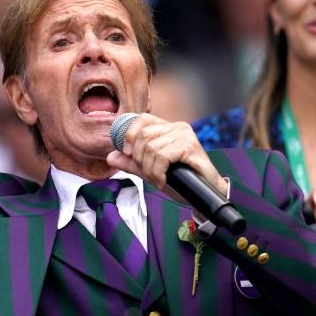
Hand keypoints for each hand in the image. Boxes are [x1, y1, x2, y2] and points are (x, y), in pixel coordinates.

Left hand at [105, 113, 226, 194]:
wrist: (204, 195)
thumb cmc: (181, 181)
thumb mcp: (150, 171)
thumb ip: (131, 163)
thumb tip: (110, 156)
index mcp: (167, 128)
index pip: (141, 119)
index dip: (129, 135)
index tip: (128, 154)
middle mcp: (177, 127)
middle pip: (143, 136)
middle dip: (139, 159)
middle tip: (149, 174)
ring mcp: (185, 135)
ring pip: (151, 148)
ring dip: (149, 169)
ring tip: (158, 179)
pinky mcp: (191, 146)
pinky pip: (162, 156)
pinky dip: (158, 172)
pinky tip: (163, 180)